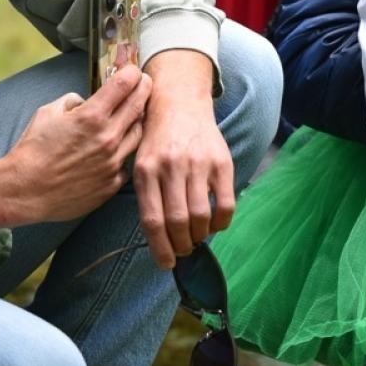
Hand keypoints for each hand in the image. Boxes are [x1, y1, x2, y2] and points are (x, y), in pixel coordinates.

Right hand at [0, 65, 152, 228]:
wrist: (24, 191)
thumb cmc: (32, 151)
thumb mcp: (48, 112)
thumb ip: (73, 101)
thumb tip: (87, 101)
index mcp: (91, 116)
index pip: (125, 83)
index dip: (132, 72)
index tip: (133, 71)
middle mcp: (108, 137)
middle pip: (139, 105)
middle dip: (143, 88)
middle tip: (143, 83)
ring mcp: (113, 162)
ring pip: (138, 134)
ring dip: (136, 121)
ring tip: (129, 116)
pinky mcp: (111, 183)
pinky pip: (126, 162)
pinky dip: (122, 152)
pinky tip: (114, 149)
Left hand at [132, 50, 235, 268]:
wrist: (179, 102)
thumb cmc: (157, 140)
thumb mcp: (140, 162)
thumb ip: (146, 196)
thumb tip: (158, 238)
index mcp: (146, 170)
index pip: (152, 220)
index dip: (160, 249)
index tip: (166, 264)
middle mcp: (171, 166)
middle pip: (178, 222)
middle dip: (181, 245)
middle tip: (183, 250)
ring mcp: (197, 163)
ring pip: (201, 216)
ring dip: (200, 235)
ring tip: (196, 237)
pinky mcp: (220, 161)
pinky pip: (225, 203)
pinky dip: (221, 222)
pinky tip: (215, 223)